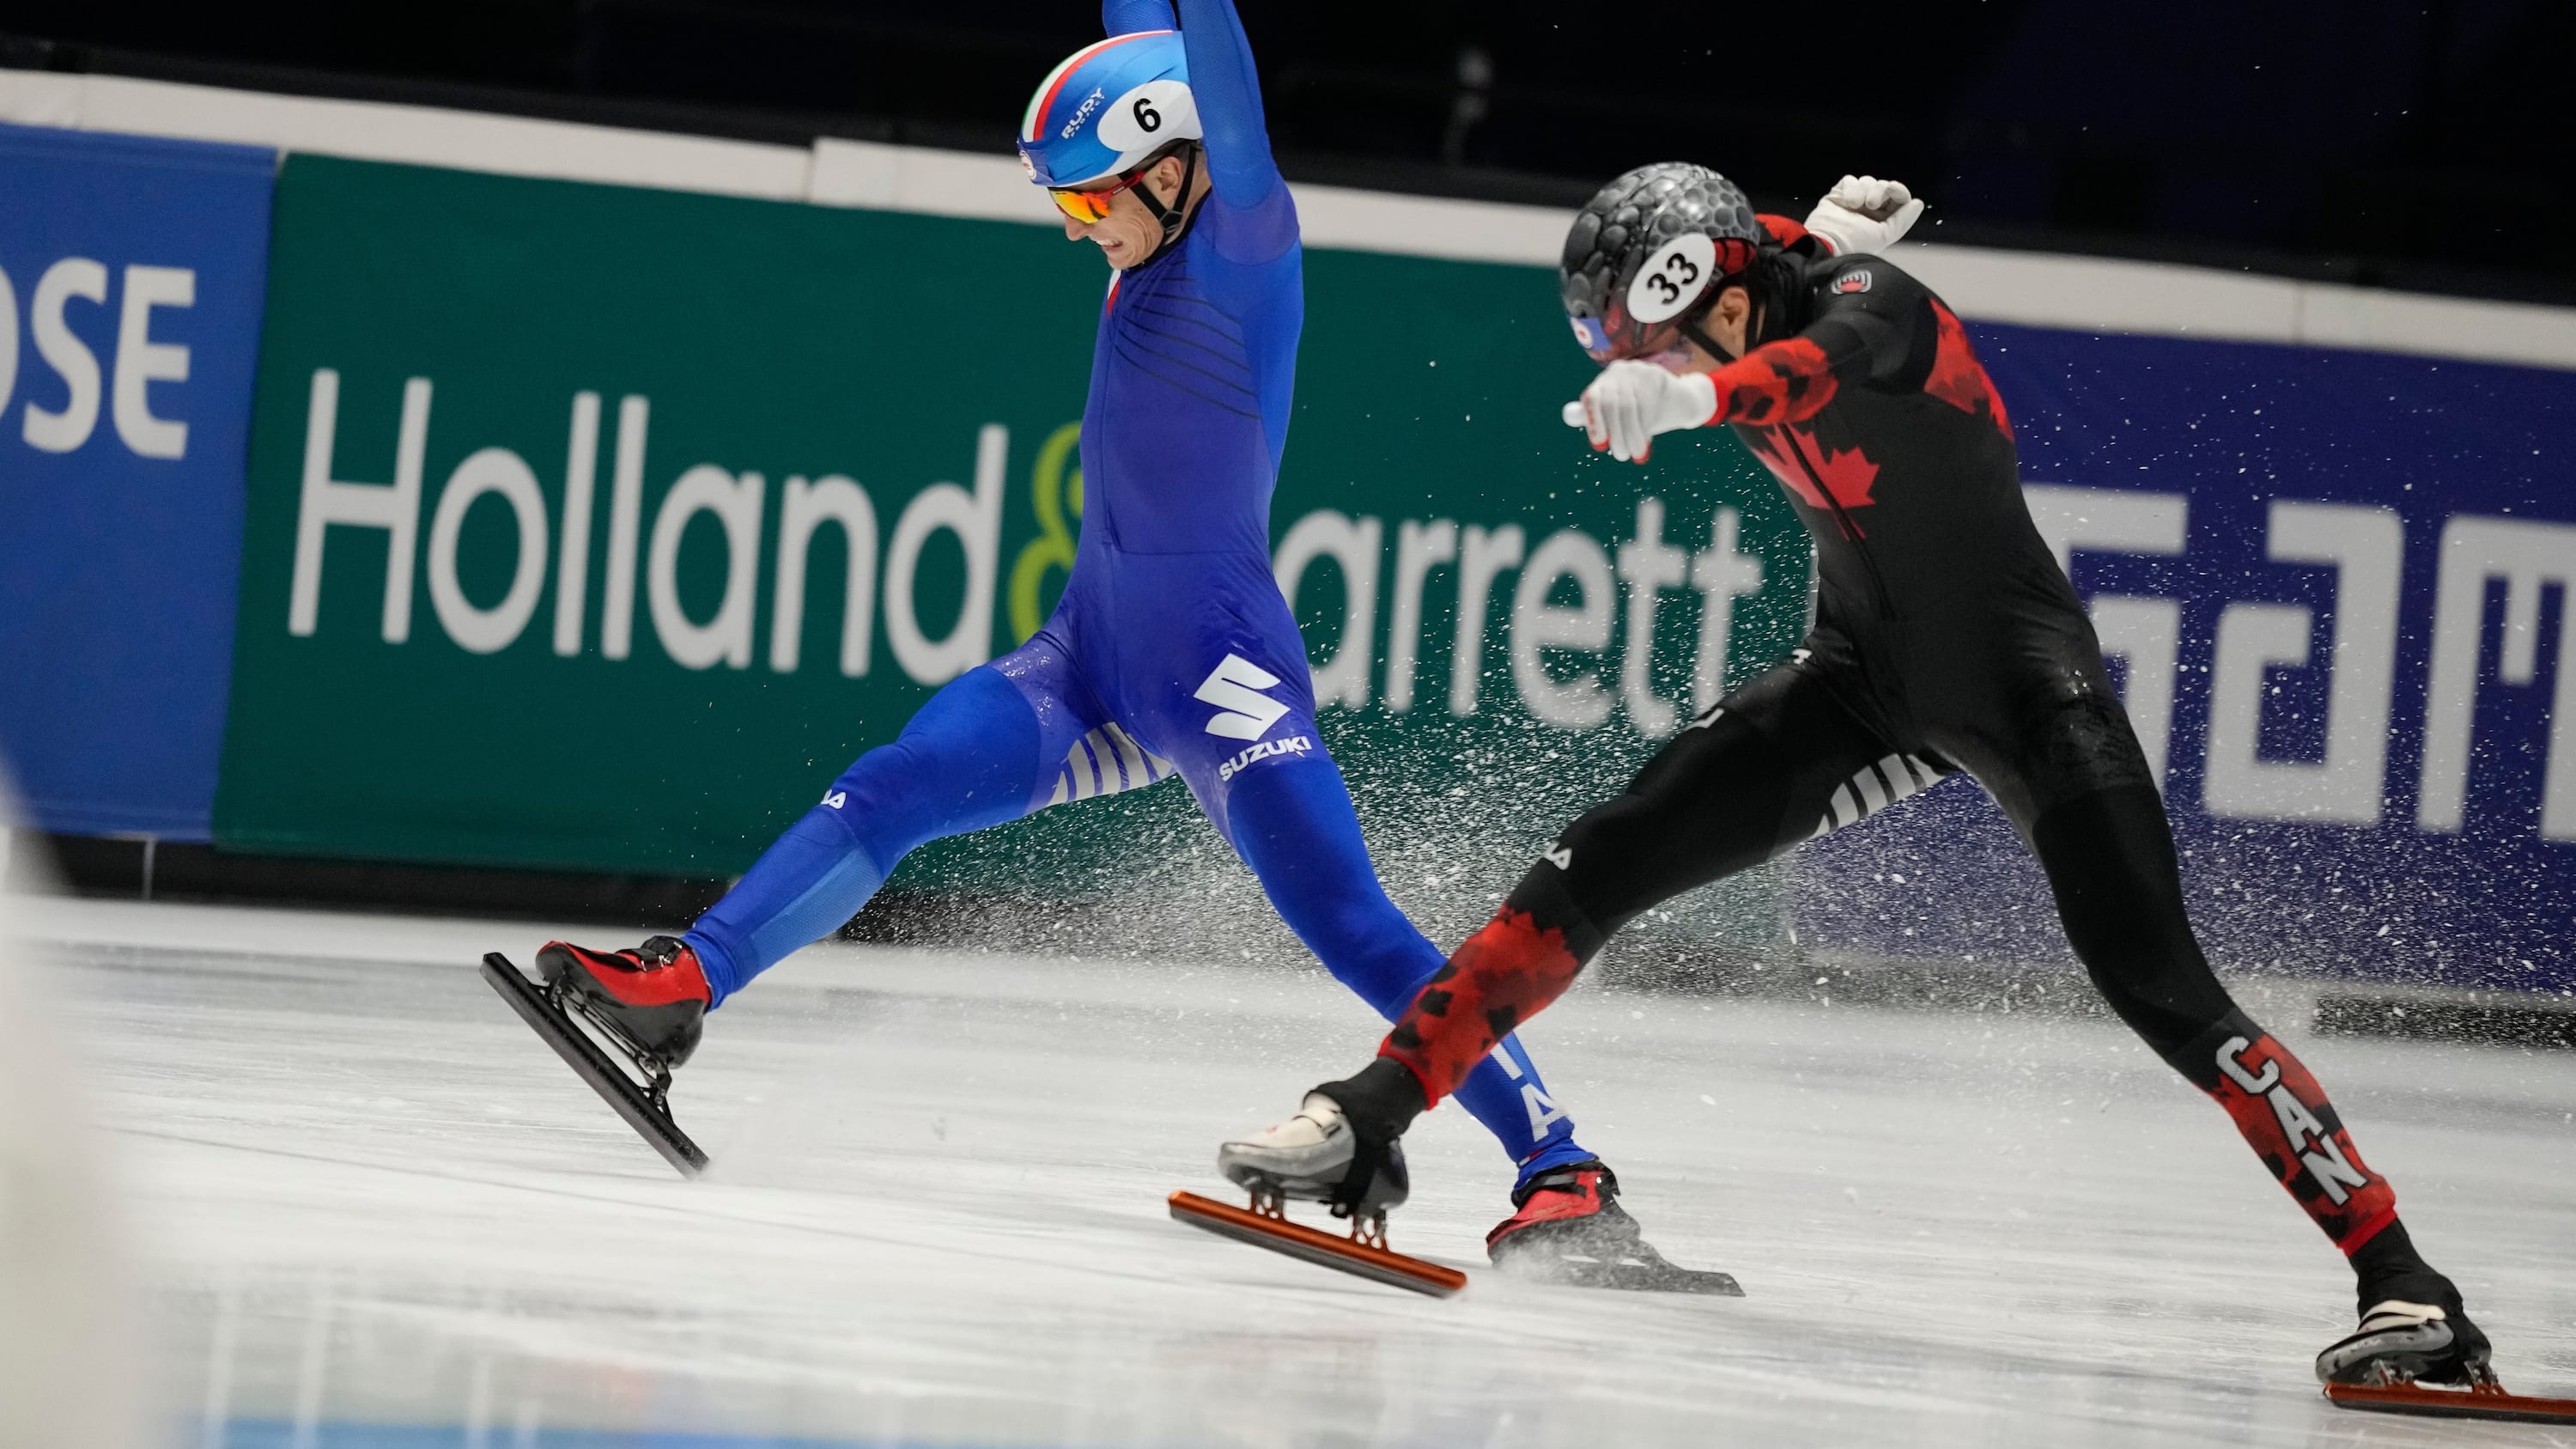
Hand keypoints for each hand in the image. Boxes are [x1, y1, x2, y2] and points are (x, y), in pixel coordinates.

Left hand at [1565, 361, 1717, 463]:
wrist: (1678, 401)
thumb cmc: (1643, 415)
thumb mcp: (1620, 420)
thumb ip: (1601, 421)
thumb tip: (1580, 425)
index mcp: (1602, 383)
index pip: (1592, 399)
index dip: (1594, 422)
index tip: (1601, 445)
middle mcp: (1616, 372)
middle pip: (1611, 405)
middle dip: (1616, 435)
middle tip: (1622, 456)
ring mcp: (1636, 370)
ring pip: (1629, 407)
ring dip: (1632, 435)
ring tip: (1636, 453)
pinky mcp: (1655, 374)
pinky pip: (1647, 404)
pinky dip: (1645, 426)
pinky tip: (1648, 438)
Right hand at [1803, 174, 1925, 255]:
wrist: (1827, 242)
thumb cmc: (1854, 244)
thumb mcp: (1885, 234)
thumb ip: (1903, 219)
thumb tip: (1918, 203)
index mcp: (1881, 220)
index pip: (1897, 197)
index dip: (1899, 190)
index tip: (1894, 188)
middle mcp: (1868, 210)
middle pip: (1883, 186)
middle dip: (1879, 191)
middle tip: (1871, 205)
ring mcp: (1853, 201)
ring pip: (1867, 181)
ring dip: (1864, 191)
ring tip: (1855, 205)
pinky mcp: (1837, 194)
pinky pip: (1850, 180)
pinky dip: (1850, 188)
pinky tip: (1846, 201)